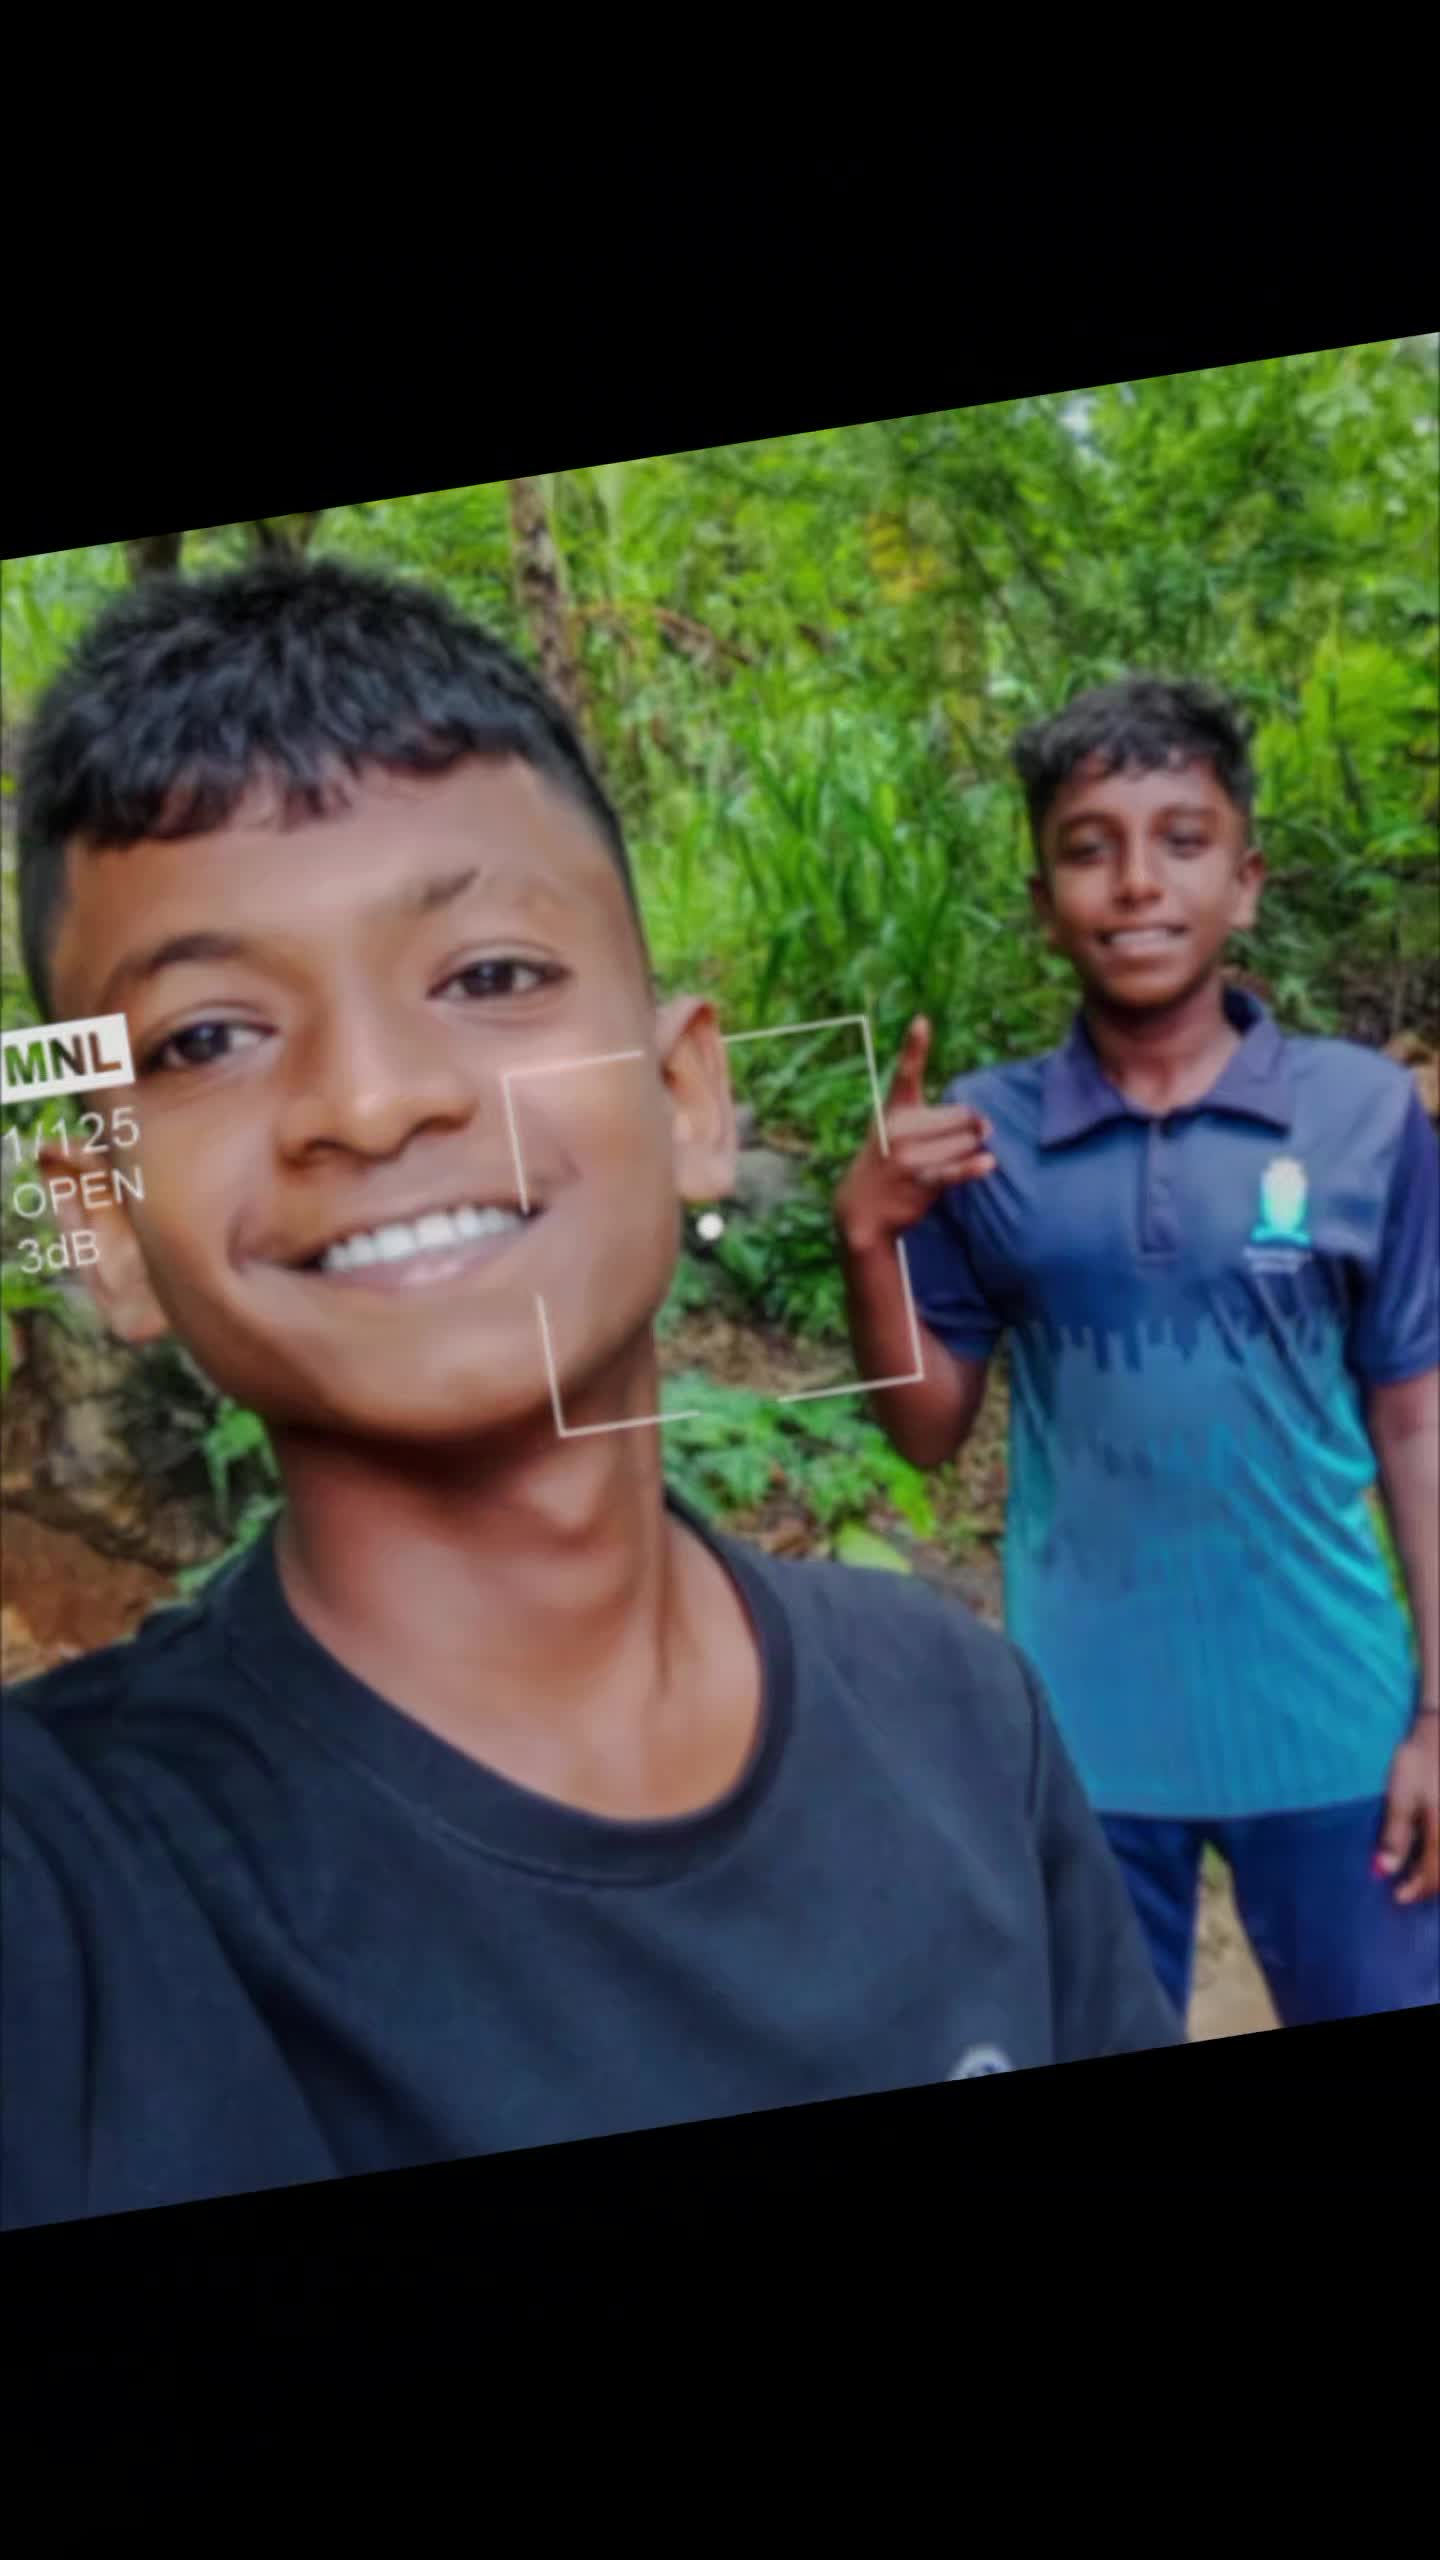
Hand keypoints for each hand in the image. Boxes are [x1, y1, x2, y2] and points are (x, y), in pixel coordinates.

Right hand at [835, 1017, 994, 1255]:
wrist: (861, 1208)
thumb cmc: (889, 1160)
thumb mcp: (896, 1130)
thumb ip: (939, 1119)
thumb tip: (987, 1125)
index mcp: (894, 1110)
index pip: (906, 1073)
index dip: (915, 1046)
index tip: (922, 1021)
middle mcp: (899, 1128)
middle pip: (962, 1116)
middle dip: (970, 1130)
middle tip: (952, 1145)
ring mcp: (908, 1155)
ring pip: (965, 1143)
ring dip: (969, 1153)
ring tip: (945, 1164)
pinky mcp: (918, 1180)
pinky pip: (954, 1170)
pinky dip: (973, 1167)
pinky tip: (988, 1164)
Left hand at [1375, 1710, 1439, 1903]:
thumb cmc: (1419, 1763)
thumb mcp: (1401, 1797)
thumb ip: (1395, 1836)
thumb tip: (1384, 1871)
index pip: (1431, 1875)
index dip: (1414, 1890)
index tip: (1397, 1897)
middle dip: (1429, 1886)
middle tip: (1409, 1889)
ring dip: (1439, 1873)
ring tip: (1422, 1875)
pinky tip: (1432, 1852)